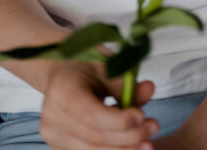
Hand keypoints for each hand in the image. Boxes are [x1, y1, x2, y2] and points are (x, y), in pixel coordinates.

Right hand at [40, 61, 156, 149]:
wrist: (61, 75)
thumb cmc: (85, 66)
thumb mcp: (105, 65)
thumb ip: (126, 82)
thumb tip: (149, 90)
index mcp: (62, 92)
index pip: (92, 115)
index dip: (119, 121)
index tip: (142, 116)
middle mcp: (53, 118)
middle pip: (95, 137)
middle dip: (128, 137)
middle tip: (153, 127)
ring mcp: (54, 137)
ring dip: (124, 149)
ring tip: (147, 143)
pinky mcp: (61, 147)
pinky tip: (131, 146)